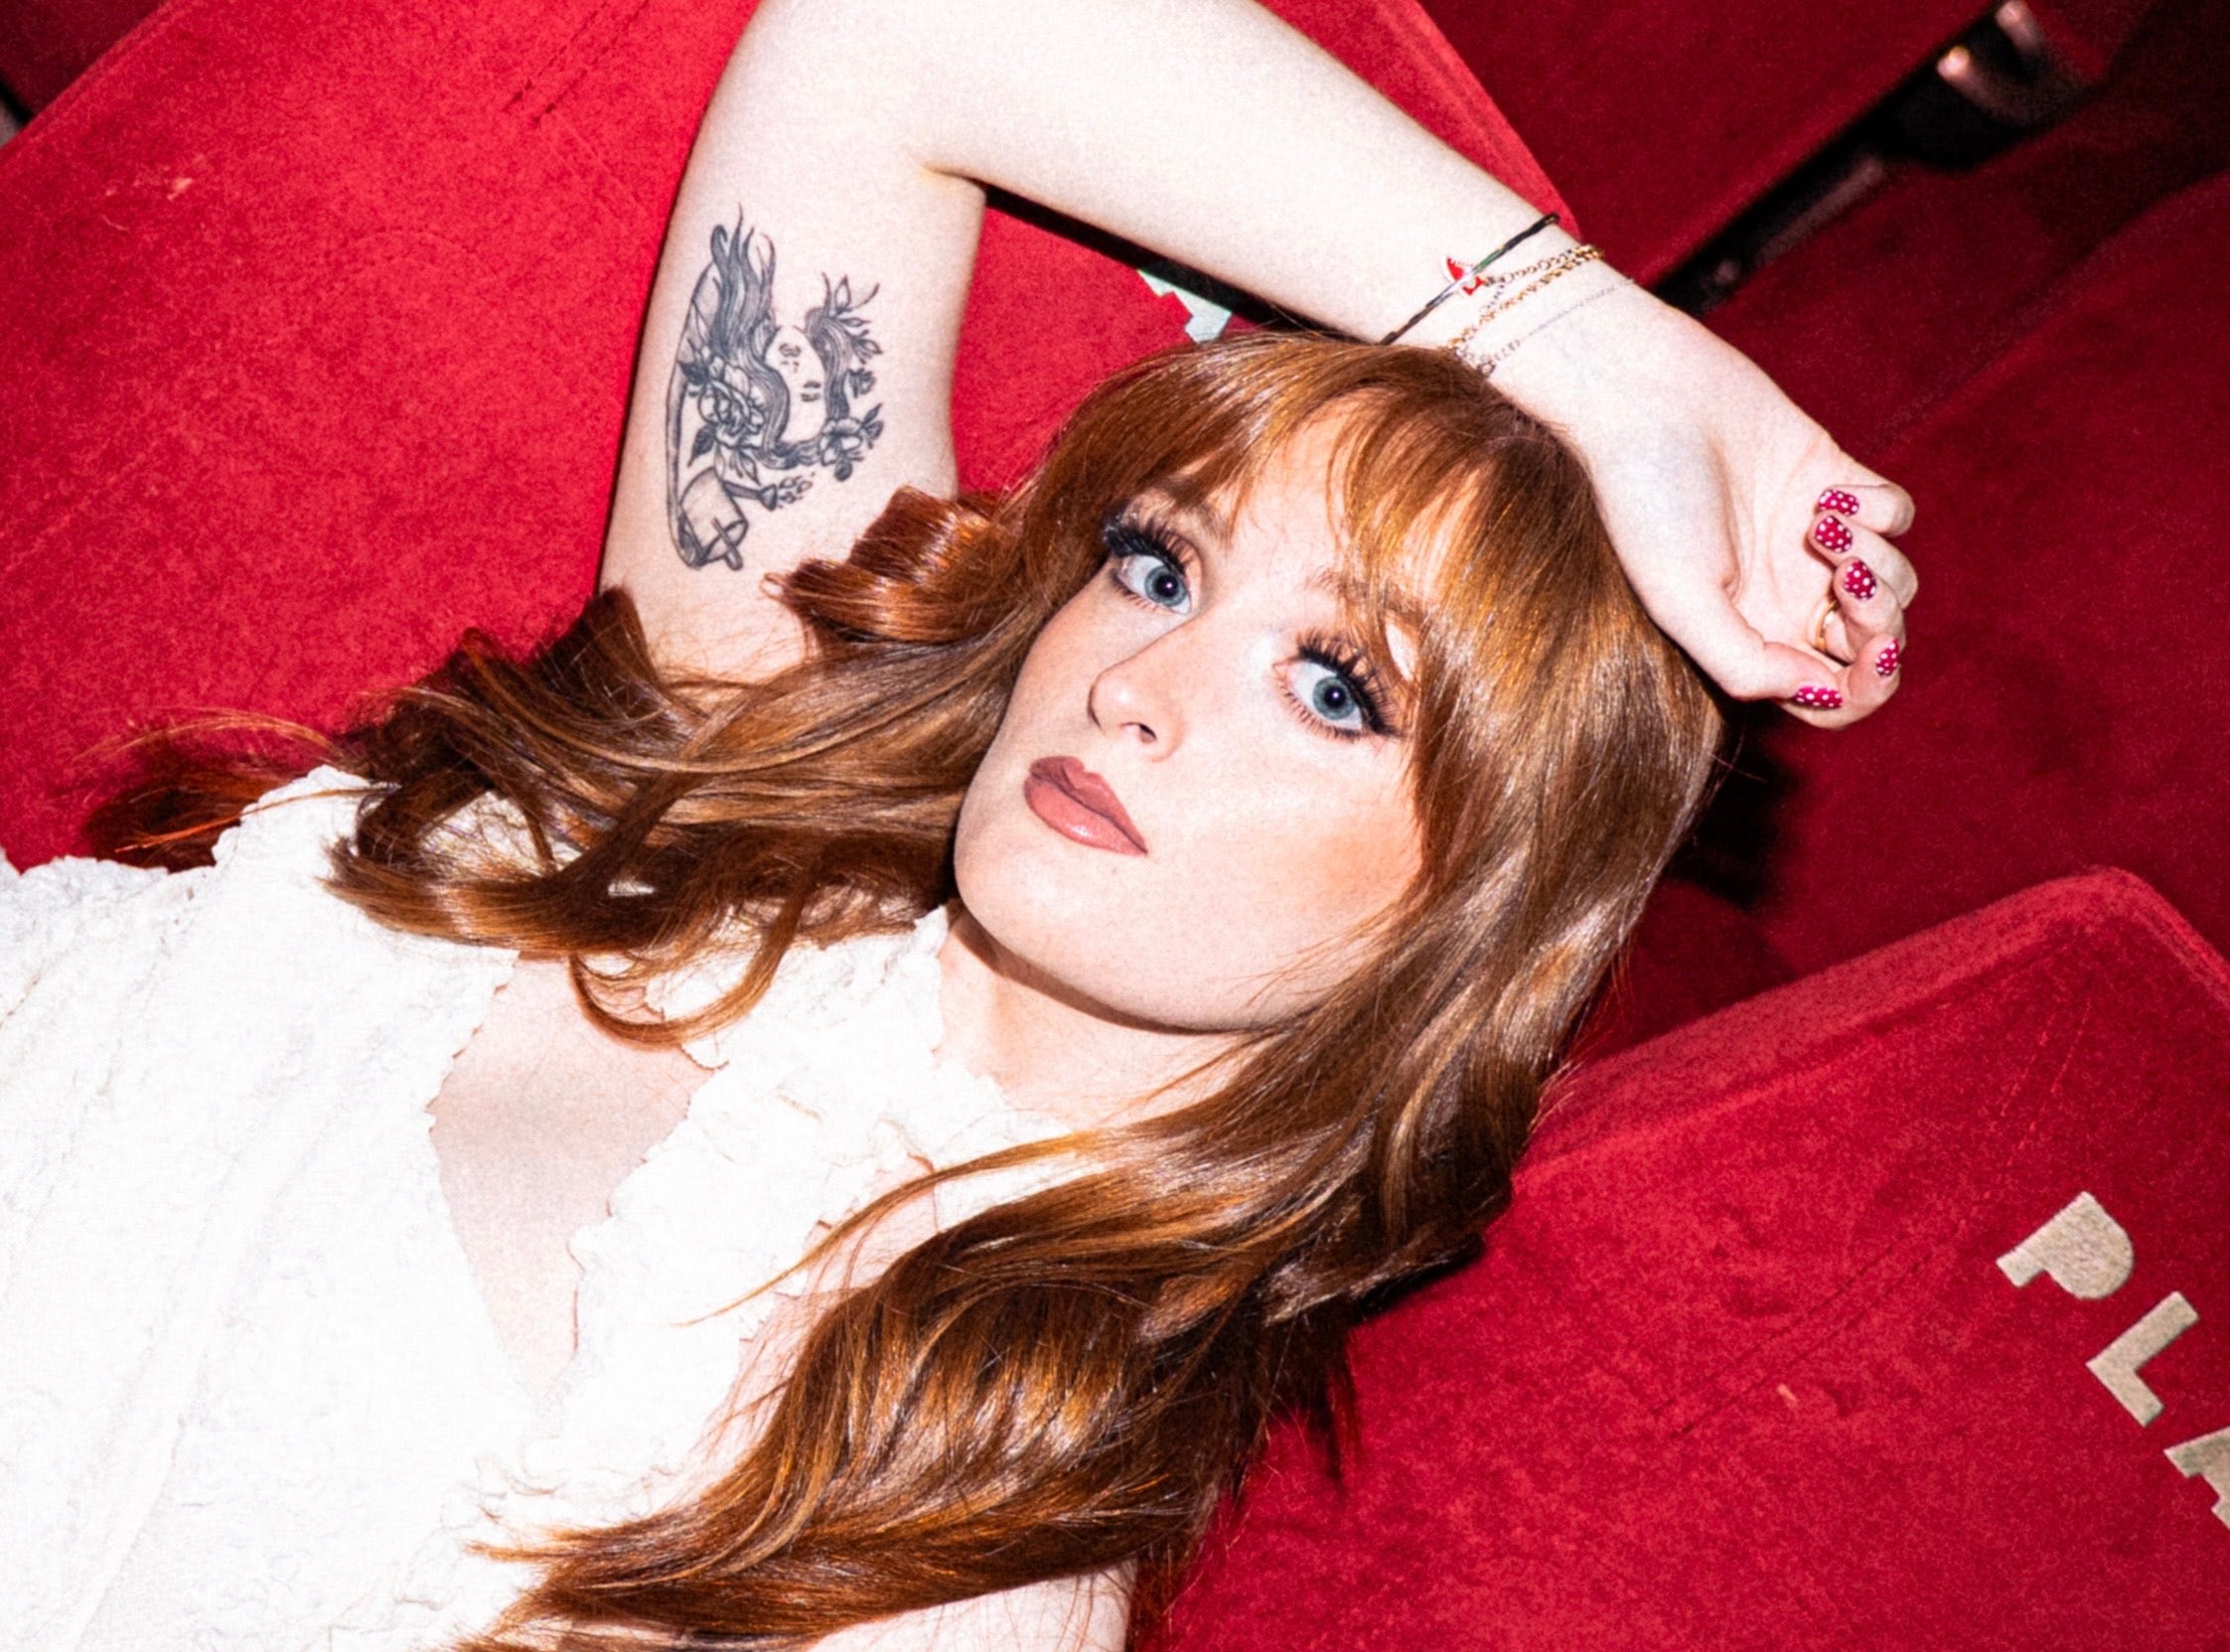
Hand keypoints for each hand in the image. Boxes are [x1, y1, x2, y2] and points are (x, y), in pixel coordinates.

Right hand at [1488, 275, 1915, 724]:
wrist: (1645, 396)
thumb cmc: (1646, 500)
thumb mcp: (1680, 600)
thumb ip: (1745, 664)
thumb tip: (1820, 691)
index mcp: (1749, 635)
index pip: (1830, 699)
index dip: (1867, 691)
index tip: (1875, 655)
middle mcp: (1786, 597)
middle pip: (1873, 644)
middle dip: (1879, 620)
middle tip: (1845, 579)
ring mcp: (1815, 542)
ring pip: (1895, 580)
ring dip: (1876, 559)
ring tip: (1822, 523)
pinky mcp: (1838, 481)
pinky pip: (1896, 515)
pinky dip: (1880, 509)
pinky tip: (1831, 490)